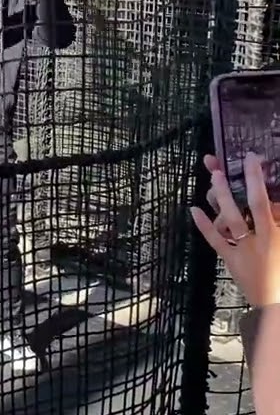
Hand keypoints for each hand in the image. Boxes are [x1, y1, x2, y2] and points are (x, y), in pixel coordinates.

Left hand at [192, 152, 279, 306]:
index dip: (256, 179)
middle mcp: (259, 240)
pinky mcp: (230, 260)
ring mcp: (242, 250)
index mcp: (275, 235)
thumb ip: (278, 220)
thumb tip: (273, 202)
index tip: (251, 158)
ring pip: (228, 220)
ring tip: (213, 177)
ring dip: (220, 198)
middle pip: (246, 206)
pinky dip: (203, 225)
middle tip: (223, 164)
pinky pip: (215, 241)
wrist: (278, 304)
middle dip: (236, 183)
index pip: (264, 202)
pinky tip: (193, 209)